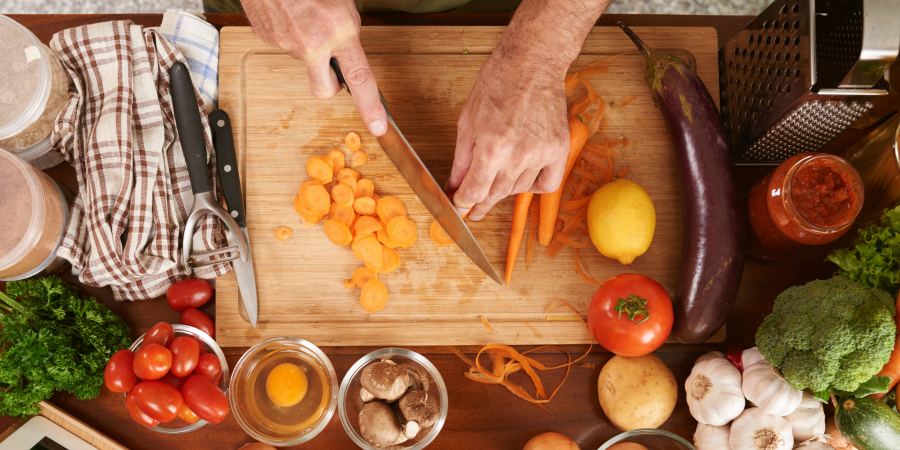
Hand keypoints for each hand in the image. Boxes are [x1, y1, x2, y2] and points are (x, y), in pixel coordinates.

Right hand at [243, 0, 386, 135]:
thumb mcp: (341, 1)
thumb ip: (347, 28)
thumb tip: (347, 42)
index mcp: (339, 30)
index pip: (361, 78)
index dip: (371, 106)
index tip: (378, 125)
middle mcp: (312, 43)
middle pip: (324, 90)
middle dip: (332, 85)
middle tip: (334, 65)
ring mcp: (286, 43)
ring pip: (303, 60)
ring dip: (307, 46)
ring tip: (305, 15)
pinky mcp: (267, 37)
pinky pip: (283, 44)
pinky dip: (288, 33)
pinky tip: (288, 12)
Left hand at [445, 52, 569, 220]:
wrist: (532, 63)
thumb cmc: (497, 84)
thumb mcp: (467, 122)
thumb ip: (461, 161)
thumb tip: (454, 187)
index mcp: (491, 149)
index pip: (475, 192)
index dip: (463, 202)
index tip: (460, 205)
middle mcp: (518, 156)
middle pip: (496, 195)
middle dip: (481, 203)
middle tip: (474, 208)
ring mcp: (541, 154)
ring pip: (519, 190)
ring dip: (504, 189)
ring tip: (496, 178)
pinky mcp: (559, 149)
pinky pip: (547, 184)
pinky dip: (535, 185)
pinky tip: (524, 178)